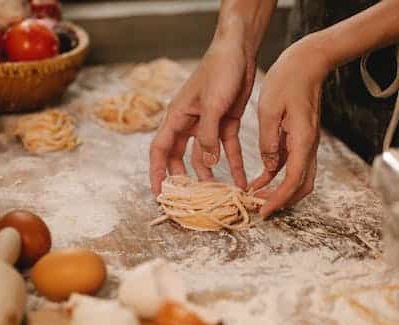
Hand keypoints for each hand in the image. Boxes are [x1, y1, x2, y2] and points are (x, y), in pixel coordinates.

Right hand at [149, 37, 255, 193]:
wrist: (239, 50)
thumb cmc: (219, 70)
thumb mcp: (213, 105)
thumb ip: (208, 136)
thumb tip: (206, 166)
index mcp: (177, 117)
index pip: (160, 150)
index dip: (157, 173)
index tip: (159, 194)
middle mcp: (189, 123)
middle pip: (180, 157)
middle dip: (184, 179)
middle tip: (190, 200)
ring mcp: (208, 124)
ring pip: (204, 157)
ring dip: (210, 175)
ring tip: (219, 195)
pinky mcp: (226, 122)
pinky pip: (227, 148)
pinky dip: (233, 163)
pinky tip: (241, 179)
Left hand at [250, 37, 332, 217]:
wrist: (308, 62)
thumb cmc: (288, 80)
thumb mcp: (269, 110)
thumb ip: (269, 141)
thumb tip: (268, 166)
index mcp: (302, 141)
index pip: (293, 181)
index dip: (278, 199)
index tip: (262, 210)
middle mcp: (309, 146)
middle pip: (301, 186)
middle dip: (282, 201)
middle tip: (259, 208)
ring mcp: (307, 143)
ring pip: (298, 177)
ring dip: (280, 190)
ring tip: (256, 197)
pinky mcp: (301, 138)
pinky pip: (292, 164)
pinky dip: (278, 176)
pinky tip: (260, 178)